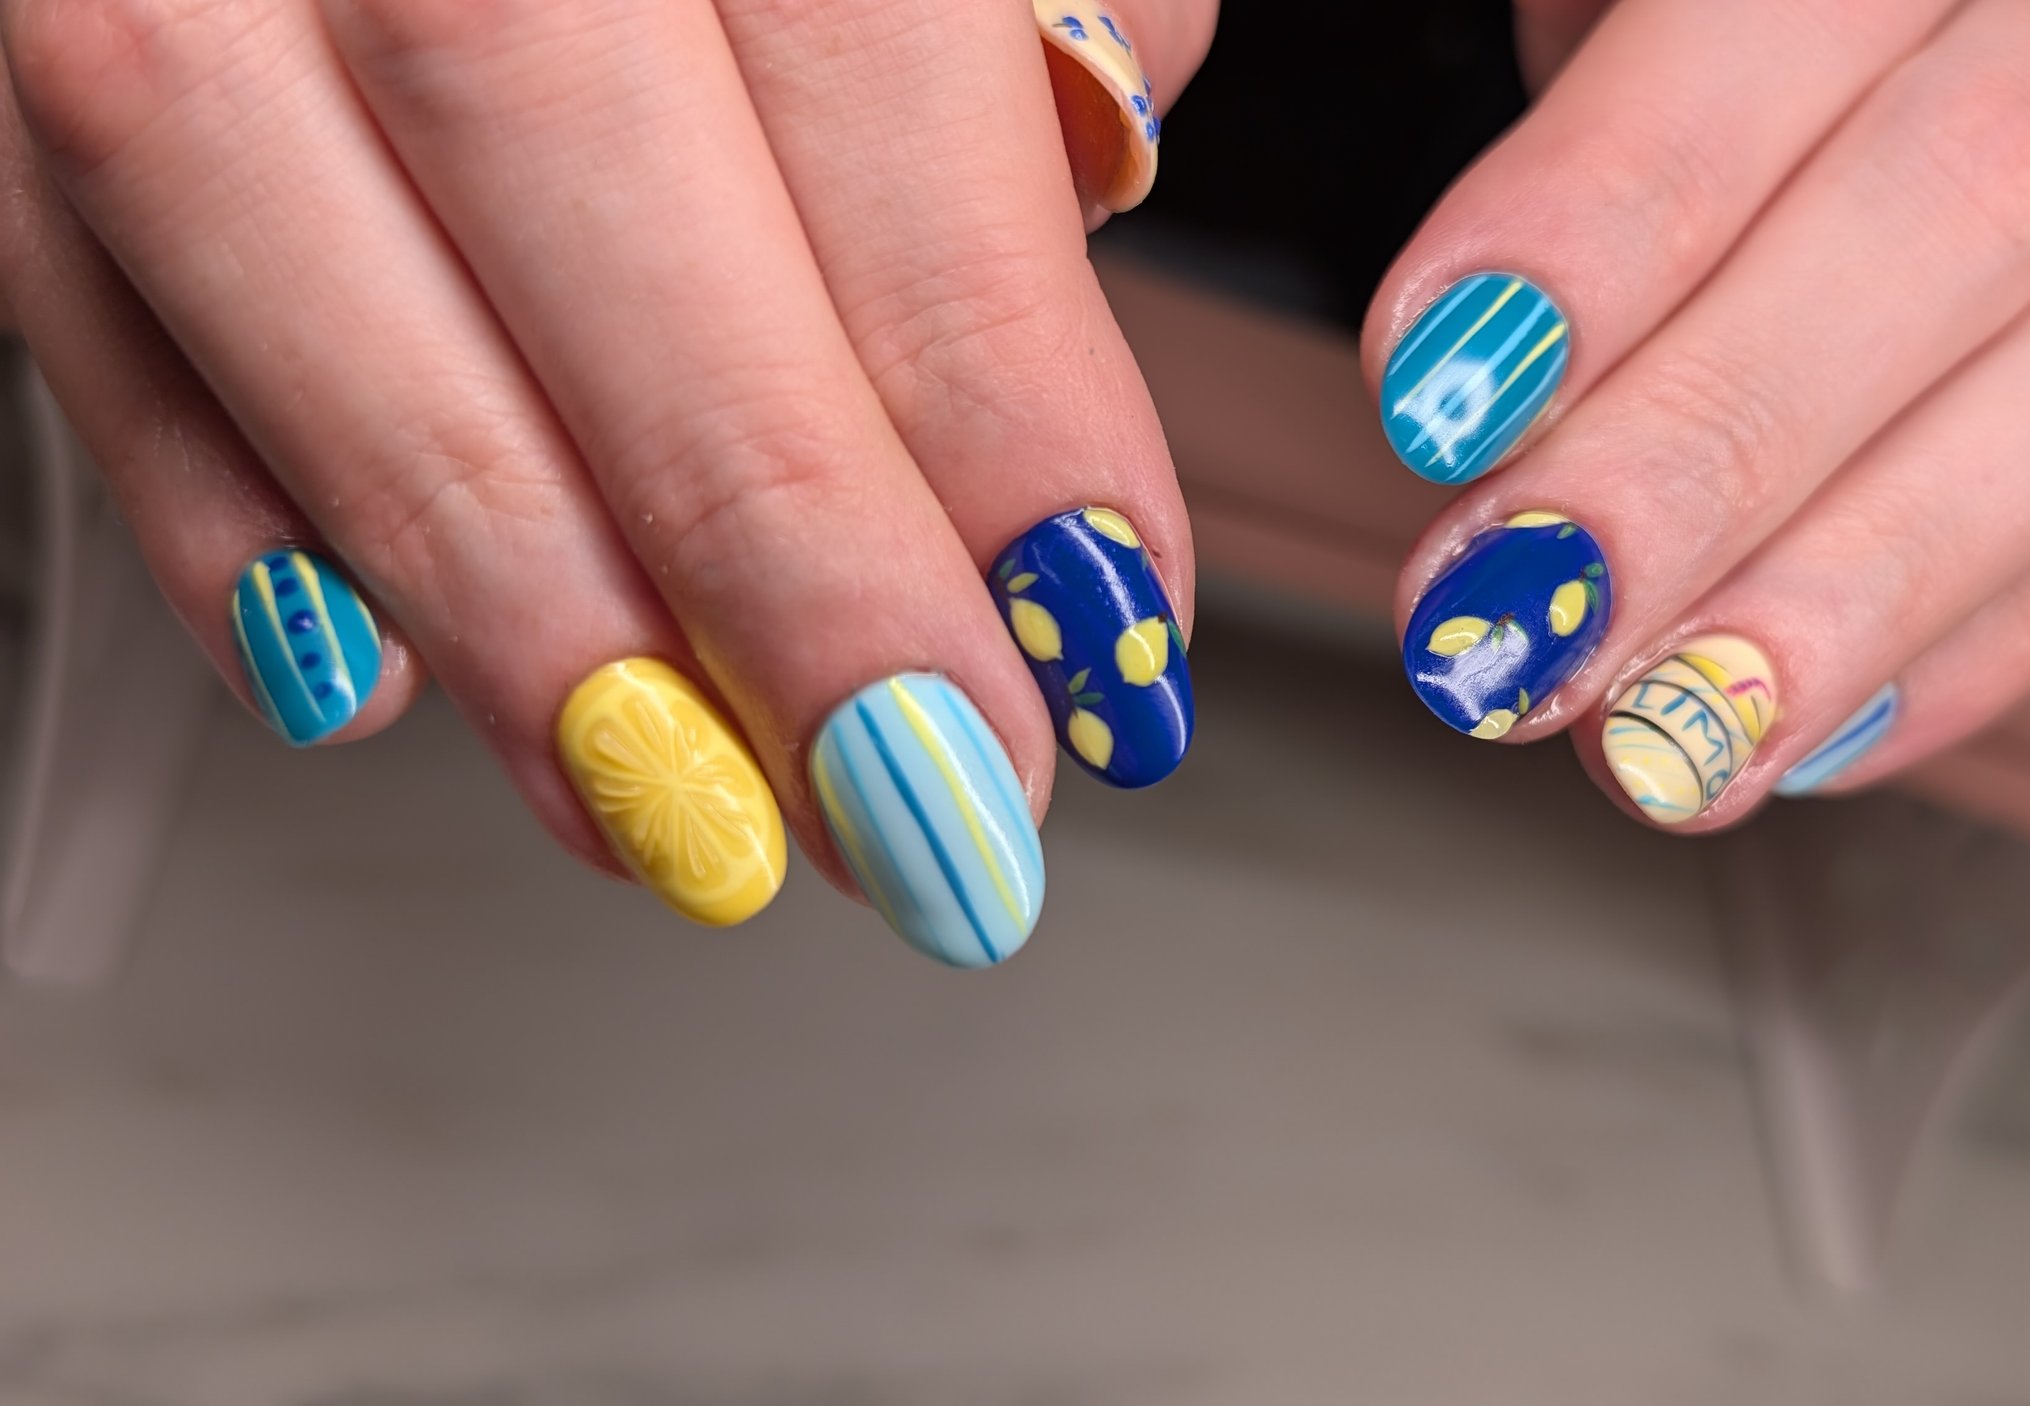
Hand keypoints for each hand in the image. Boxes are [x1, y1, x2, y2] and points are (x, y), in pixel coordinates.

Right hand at [0, 0, 1215, 960]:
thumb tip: (1094, 179)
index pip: (867, 52)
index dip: (993, 387)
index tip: (1097, 634)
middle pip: (558, 139)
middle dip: (770, 539)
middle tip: (931, 805)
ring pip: (262, 211)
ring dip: (492, 573)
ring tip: (670, 815)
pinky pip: (42, 250)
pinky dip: (204, 488)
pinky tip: (361, 681)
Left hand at [1372, 0, 2029, 826]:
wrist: (1992, 69)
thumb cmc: (1756, 69)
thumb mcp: (1623, 37)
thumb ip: (1572, 179)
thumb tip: (1471, 402)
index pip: (1766, 36)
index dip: (1600, 232)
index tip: (1437, 397)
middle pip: (1961, 208)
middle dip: (1715, 447)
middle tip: (1534, 607)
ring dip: (1855, 596)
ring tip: (1658, 728)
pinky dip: (1971, 657)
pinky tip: (1800, 735)